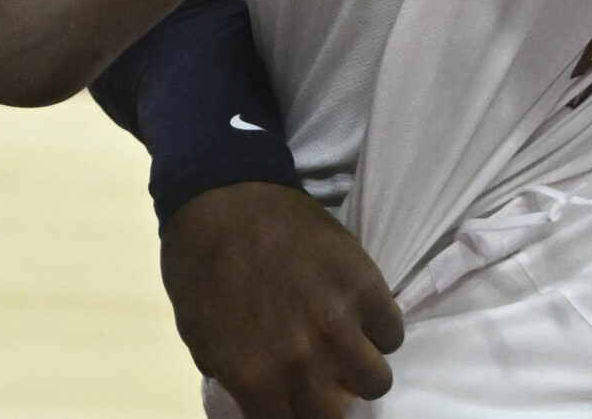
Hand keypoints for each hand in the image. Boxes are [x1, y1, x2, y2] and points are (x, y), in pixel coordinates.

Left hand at [161, 182, 403, 418]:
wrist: (222, 194)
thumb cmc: (199, 266)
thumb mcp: (200, 339)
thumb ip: (235, 380)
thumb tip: (257, 402)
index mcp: (256, 380)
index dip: (289, 418)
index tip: (291, 406)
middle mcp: (304, 361)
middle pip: (334, 417)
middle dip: (324, 402)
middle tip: (319, 380)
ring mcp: (340, 323)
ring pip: (376, 380)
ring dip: (360, 369)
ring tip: (346, 347)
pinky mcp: (366, 284)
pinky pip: (392, 330)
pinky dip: (378, 329)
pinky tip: (359, 314)